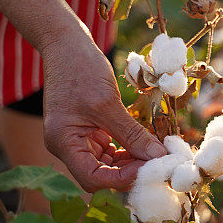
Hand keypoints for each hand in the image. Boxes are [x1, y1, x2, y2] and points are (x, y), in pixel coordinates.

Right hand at [41, 34, 166, 191]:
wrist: (67, 45)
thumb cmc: (80, 69)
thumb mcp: (108, 102)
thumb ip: (131, 133)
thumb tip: (157, 157)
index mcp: (63, 143)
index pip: (93, 178)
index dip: (123, 178)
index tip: (151, 168)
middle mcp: (68, 147)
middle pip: (102, 175)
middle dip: (131, 171)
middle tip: (160, 162)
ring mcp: (80, 140)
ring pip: (109, 165)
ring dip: (133, 161)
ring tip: (157, 153)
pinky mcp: (91, 132)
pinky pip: (112, 150)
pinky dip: (130, 149)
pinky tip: (148, 144)